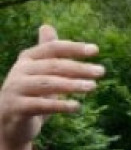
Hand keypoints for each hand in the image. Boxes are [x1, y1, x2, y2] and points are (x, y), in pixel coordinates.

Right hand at [0, 25, 104, 149]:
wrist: (8, 123)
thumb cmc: (29, 94)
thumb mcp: (38, 72)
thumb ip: (46, 52)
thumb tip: (46, 25)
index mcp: (28, 59)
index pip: (53, 49)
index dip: (73, 48)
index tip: (96, 50)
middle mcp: (20, 71)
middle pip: (54, 66)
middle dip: (79, 67)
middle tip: (101, 71)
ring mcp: (16, 89)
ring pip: (48, 84)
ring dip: (72, 85)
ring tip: (93, 87)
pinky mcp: (17, 108)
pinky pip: (41, 105)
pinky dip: (60, 105)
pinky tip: (77, 106)